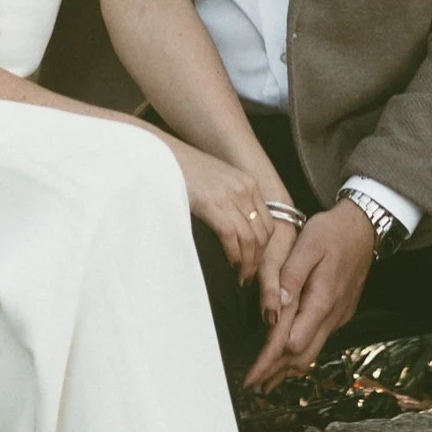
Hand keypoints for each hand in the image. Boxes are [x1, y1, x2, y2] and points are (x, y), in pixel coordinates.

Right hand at [173, 142, 274, 281]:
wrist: (163, 154)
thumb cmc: (185, 170)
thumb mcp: (217, 181)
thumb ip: (230, 200)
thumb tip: (233, 228)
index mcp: (248, 184)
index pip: (268, 223)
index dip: (264, 248)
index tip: (255, 263)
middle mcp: (244, 189)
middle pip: (263, 234)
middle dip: (258, 260)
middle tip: (248, 276)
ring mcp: (229, 196)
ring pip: (250, 238)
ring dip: (248, 263)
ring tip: (241, 277)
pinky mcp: (212, 204)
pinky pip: (231, 236)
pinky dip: (234, 254)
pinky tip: (230, 264)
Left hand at [244, 199, 374, 387]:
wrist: (364, 227)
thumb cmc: (332, 232)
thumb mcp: (308, 245)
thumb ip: (290, 276)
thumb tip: (274, 307)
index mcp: (322, 299)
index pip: (290, 342)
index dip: (268, 361)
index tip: (250, 376)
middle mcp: (333, 314)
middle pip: (301, 356)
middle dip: (275, 372)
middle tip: (251, 384)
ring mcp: (339, 316)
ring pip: (312, 353)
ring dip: (288, 369)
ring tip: (266, 380)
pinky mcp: (340, 313)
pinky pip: (319, 341)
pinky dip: (301, 354)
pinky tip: (289, 357)